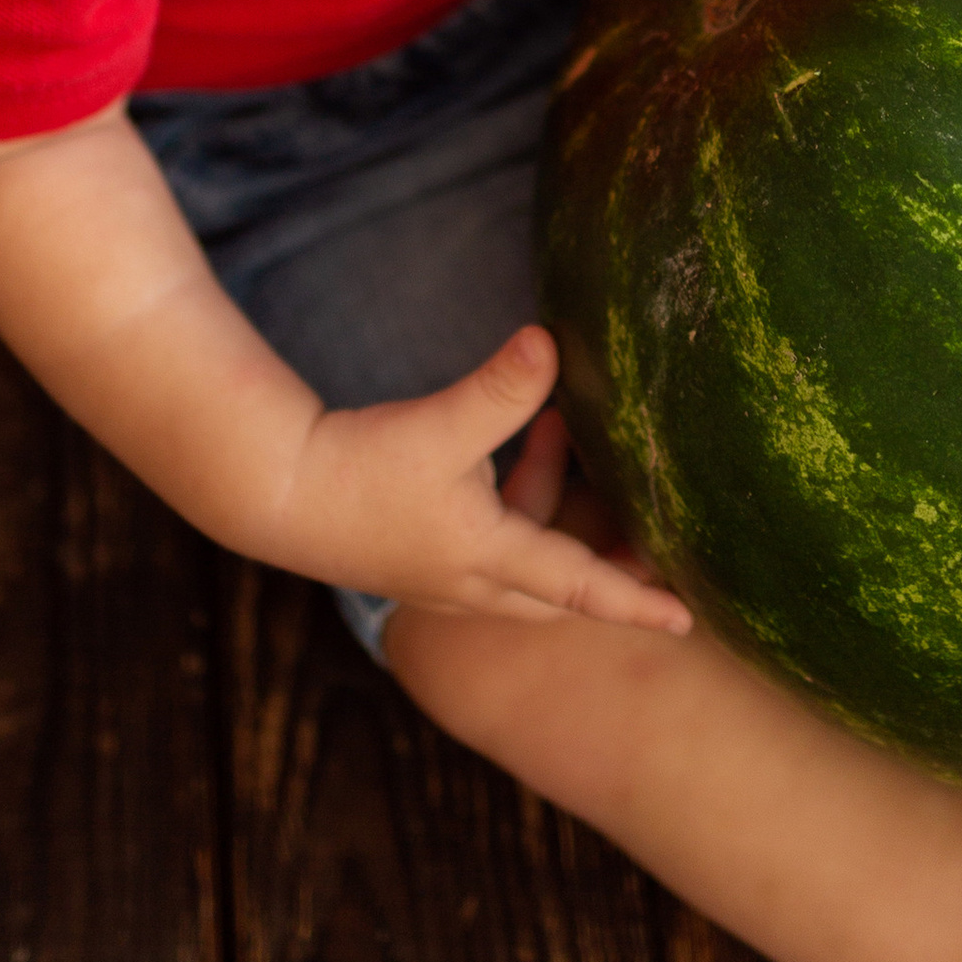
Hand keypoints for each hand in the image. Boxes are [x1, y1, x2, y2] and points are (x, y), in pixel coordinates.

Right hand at [273, 324, 692, 633]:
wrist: (274, 495)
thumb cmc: (358, 470)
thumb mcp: (438, 426)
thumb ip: (499, 389)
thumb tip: (550, 342)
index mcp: (488, 559)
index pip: (581, 588)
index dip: (637, 601)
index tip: (687, 619)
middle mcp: (471, 583)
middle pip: (560, 588)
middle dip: (610, 566)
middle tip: (655, 543)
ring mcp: (442, 577)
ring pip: (522, 560)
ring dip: (549, 501)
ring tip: (555, 427)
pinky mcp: (419, 557)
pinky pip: (489, 545)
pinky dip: (513, 503)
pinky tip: (507, 444)